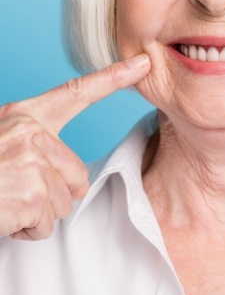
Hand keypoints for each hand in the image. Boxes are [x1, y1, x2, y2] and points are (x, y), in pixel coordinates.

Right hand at [0, 54, 150, 240]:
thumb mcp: (5, 147)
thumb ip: (39, 149)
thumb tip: (73, 178)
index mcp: (24, 116)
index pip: (76, 93)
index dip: (112, 79)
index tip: (141, 65)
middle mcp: (31, 132)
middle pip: (78, 175)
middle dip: (54, 193)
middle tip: (16, 189)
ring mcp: (33, 160)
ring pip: (64, 201)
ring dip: (38, 212)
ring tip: (7, 200)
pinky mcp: (34, 191)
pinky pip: (48, 223)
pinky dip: (28, 230)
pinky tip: (6, 216)